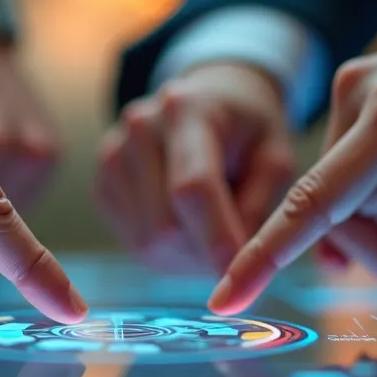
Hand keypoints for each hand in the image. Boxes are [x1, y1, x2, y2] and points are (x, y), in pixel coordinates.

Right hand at [95, 63, 295, 274]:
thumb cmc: (248, 130)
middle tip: (234, 252)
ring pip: (146, 240)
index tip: (238, 275)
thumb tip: (236, 264)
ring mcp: (113, 156)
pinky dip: (164, 250)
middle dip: (203, 253)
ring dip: (185, 256)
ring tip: (212, 232)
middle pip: (164, 224)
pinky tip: (186, 227)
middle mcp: (139, 128)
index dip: (214, 237)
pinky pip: (132, 240)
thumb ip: (260, 208)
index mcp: (187, 110)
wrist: (207, 101)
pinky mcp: (102, 183)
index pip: (192, 187)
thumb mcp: (275, 158)